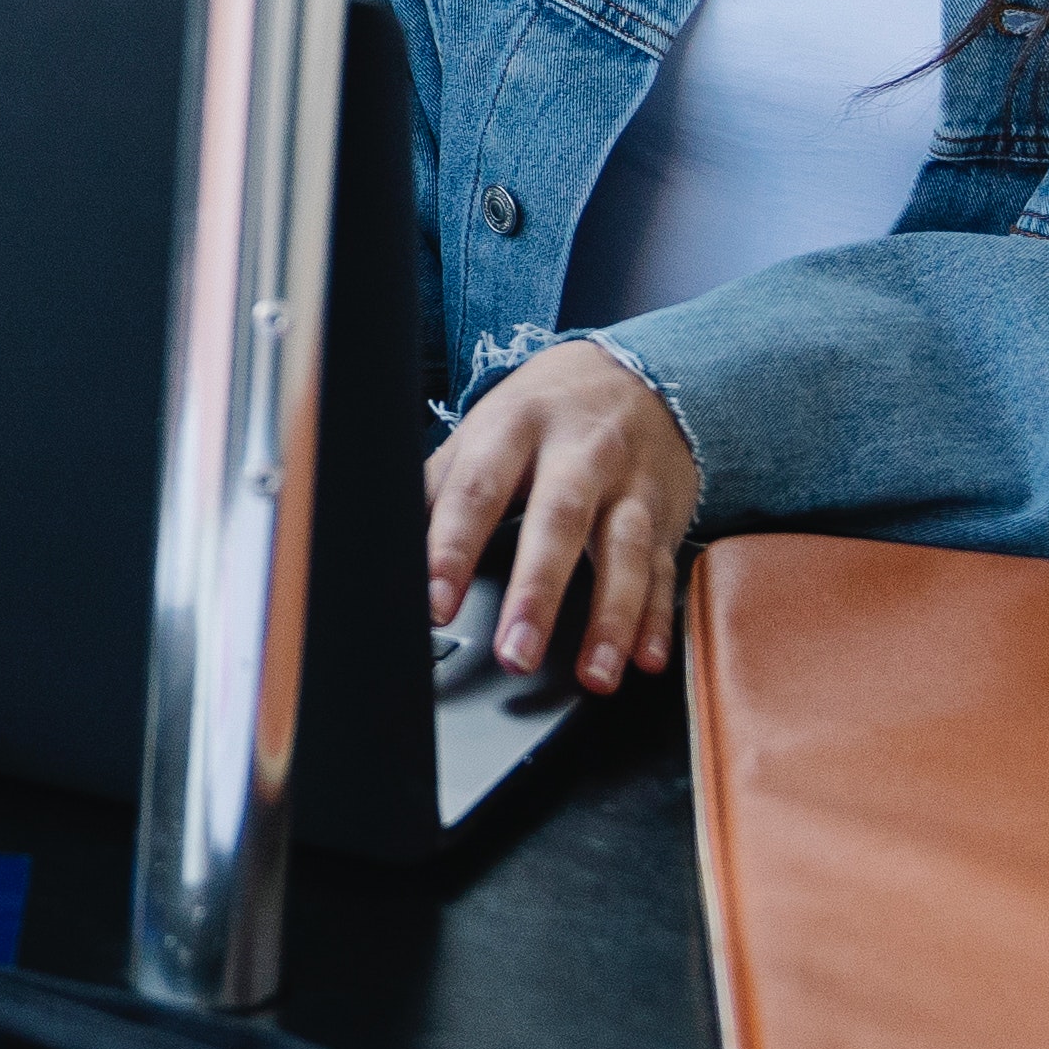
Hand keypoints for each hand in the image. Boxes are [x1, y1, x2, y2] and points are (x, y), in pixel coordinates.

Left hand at [423, 341, 702, 695]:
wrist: (632, 373)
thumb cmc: (540, 413)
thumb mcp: (484, 430)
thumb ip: (438, 486)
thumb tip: (383, 540)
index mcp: (514, 428)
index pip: (477, 491)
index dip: (452, 549)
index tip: (434, 605)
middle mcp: (578, 452)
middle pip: (559, 520)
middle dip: (537, 592)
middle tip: (515, 653)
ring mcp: (629, 484)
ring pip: (626, 551)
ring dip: (612, 618)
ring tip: (595, 674)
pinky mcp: (665, 514)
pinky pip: (665, 571)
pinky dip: (660, 618)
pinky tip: (648, 658)